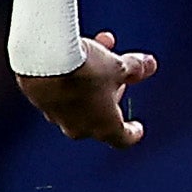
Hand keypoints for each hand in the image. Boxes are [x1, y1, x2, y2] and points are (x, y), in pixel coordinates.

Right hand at [15, 32, 158, 147]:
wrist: (44, 61)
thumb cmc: (84, 69)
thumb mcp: (117, 66)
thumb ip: (135, 68)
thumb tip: (149, 66)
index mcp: (104, 126)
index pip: (123, 138)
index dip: (132, 132)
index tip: (137, 128)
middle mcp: (79, 127)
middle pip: (101, 116)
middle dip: (112, 95)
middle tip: (118, 77)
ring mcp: (58, 116)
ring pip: (81, 100)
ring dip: (92, 81)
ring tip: (98, 54)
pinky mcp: (41, 101)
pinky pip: (62, 91)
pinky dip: (71, 77)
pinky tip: (74, 54)